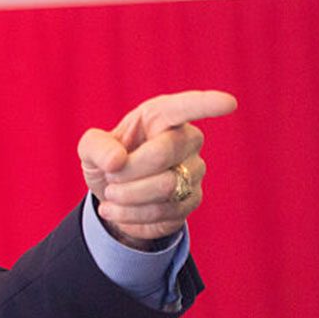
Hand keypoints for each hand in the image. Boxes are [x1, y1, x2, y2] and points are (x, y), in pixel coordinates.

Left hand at [77, 90, 237, 249]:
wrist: (114, 195)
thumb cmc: (108, 160)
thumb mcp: (90, 149)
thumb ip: (96, 147)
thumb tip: (117, 161)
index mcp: (161, 116)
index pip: (186, 107)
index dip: (207, 104)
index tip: (228, 103)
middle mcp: (186, 139)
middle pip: (163, 153)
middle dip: (127, 170)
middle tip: (110, 176)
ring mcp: (194, 170)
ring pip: (166, 187)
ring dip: (127, 195)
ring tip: (112, 193)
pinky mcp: (192, 200)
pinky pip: (163, 211)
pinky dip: (130, 214)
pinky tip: (118, 209)